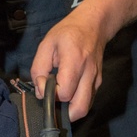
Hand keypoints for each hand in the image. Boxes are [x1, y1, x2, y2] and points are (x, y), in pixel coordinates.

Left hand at [29, 0, 111, 120]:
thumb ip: (38, 68)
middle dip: (62, 111)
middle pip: (79, 108)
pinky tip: (67, 94)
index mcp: (75, 60)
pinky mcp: (99, 83)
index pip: (64, 92)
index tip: (44, 82)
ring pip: (85, 108)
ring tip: (58, 98)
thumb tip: (40, 91)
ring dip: (69, 110)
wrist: (94, 25)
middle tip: (52, 99)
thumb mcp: (46, 44)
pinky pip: (88, 101)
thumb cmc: (68, 32)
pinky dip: (76, 104)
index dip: (51, 94)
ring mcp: (96, 79)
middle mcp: (89, 73)